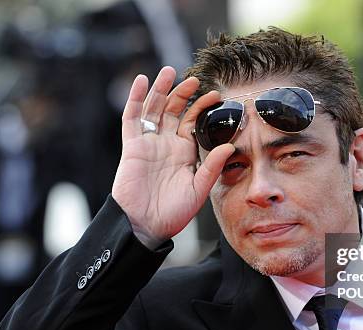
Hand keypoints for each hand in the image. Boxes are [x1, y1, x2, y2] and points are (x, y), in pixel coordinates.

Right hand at [111, 66, 234, 246]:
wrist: (146, 225)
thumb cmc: (173, 212)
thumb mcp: (199, 189)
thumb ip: (212, 167)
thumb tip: (230, 146)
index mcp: (184, 153)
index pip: (193, 123)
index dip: (202, 108)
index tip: (216, 95)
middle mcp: (166, 144)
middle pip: (174, 111)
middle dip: (182, 94)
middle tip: (195, 79)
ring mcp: (148, 143)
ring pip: (154, 109)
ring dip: (161, 90)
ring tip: (169, 72)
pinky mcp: (132, 146)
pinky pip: (132, 118)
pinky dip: (135, 99)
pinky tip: (142, 82)